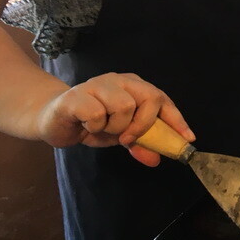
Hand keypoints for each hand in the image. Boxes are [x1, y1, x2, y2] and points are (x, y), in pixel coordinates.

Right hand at [35, 73, 193, 166]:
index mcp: (135, 86)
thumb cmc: (92, 123)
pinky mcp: (77, 95)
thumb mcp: (120, 135)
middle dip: (142, 125)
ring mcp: (98, 84)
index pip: (163, 99)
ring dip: (115, 127)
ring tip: (102, 128)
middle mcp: (120, 80)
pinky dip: (95, 127)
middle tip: (126, 138)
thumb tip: (156, 159)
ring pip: (124, 106)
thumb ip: (140, 143)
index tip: (187, 138)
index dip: (177, 120)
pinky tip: (87, 126)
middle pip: (149, 98)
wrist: (52, 119)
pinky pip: (97, 114)